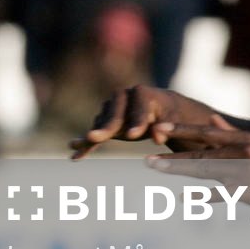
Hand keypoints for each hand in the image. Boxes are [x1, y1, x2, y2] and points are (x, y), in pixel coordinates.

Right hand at [70, 87, 219, 158]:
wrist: (161, 109)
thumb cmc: (171, 114)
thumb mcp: (174, 120)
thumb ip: (167, 127)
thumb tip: (159, 137)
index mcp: (142, 93)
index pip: (139, 109)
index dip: (136, 122)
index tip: (134, 136)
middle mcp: (122, 97)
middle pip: (113, 115)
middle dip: (105, 128)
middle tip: (96, 138)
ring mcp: (112, 108)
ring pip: (101, 125)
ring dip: (90, 137)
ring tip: (75, 145)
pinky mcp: (107, 122)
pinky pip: (96, 134)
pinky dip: (86, 145)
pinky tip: (75, 155)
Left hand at [146, 121, 249, 200]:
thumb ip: (235, 134)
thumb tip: (213, 120)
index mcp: (245, 139)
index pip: (207, 132)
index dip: (181, 130)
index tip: (158, 128)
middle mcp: (244, 151)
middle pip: (200, 151)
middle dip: (171, 154)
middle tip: (147, 157)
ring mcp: (246, 171)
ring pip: (204, 169)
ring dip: (178, 168)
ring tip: (154, 168)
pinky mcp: (249, 190)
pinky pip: (219, 193)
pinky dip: (201, 196)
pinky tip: (182, 197)